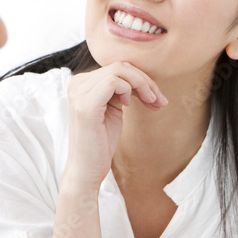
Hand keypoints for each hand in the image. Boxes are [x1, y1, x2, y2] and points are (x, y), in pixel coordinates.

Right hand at [64, 61, 167, 188]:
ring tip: (151, 102)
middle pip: (119, 66)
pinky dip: (128, 90)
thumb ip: (121, 91)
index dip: (140, 79)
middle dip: (145, 81)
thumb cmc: (101, 142)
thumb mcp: (113, 109)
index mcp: (81, 83)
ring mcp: (79, 93)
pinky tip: (128, 105)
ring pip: (119, 70)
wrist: (87, 170)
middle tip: (160, 100)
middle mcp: (77, 84)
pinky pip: (113, 82)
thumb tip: (144, 78)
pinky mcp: (85, 105)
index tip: (156, 98)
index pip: (116, 67)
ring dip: (142, 85)